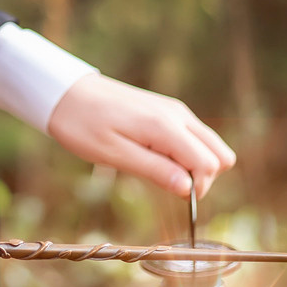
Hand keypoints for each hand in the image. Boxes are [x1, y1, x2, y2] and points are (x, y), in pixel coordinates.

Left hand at [46, 74, 236, 197]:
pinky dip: (184, 152)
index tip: (170, 194)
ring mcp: (175, 111)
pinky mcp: (168, 111)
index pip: (209, 164)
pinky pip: (194, 137)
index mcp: (165, 126)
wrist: (66, 92)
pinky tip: (154, 154)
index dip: (196, 188)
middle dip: (201, 178)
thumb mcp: (114, 155)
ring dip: (194, 165)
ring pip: (210, 146)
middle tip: (164, 180)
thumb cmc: (83, 126)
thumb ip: (154, 170)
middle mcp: (178, 115)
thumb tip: (189, 190)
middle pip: (220, 155)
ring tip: (156, 166)